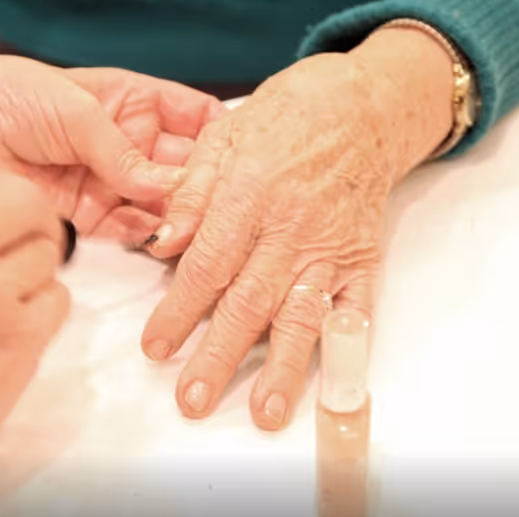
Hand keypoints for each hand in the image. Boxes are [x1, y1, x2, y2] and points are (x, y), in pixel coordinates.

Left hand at [0, 57, 224, 244]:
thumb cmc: (2, 97)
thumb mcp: (73, 109)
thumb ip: (125, 152)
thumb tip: (171, 188)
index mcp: (129, 97)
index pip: (193, 117)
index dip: (219, 137)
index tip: (240, 160)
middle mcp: (125, 140)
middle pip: (183, 165)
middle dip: (201, 185)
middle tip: (217, 207)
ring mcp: (105, 178)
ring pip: (159, 201)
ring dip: (176, 214)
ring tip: (190, 226)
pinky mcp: (83, 215)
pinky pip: (126, 227)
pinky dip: (143, 233)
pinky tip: (156, 236)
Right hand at [0, 175, 69, 515]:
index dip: (1, 203)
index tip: (3, 223)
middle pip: (24, 200)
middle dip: (33, 223)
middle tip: (28, 248)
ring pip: (48, 252)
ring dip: (35, 278)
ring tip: (0, 310)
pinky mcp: (20, 333)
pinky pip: (60, 296)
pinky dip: (44, 315)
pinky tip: (10, 336)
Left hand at [140, 28, 454, 428]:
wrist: (361, 106)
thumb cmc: (286, 117)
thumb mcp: (223, 135)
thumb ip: (190, 192)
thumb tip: (160, 241)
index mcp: (249, 194)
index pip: (207, 265)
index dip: (178, 310)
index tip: (155, 347)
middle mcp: (290, 227)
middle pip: (248, 302)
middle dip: (218, 355)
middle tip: (193, 398)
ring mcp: (331, 246)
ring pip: (301, 315)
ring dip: (281, 368)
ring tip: (264, 412)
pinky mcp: (362, 257)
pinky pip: (356, 306)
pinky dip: (346, 344)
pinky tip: (333, 380)